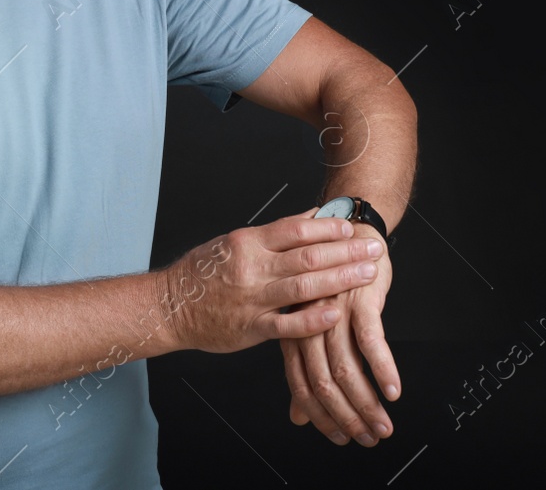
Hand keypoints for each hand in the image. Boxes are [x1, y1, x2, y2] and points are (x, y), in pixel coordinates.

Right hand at [163, 208, 381, 354]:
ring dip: (340, 280)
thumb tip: (312, 216)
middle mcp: (252, 267)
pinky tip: (336, 313)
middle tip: (374, 247)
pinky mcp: (251, 328)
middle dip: (346, 251)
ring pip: (303, 287)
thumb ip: (274, 234)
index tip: (353, 225)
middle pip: (307, 256)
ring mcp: (253, 299)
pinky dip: (312, 319)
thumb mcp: (234, 242)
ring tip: (367, 274)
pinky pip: (287, 324)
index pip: (296, 229)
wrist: (170, 306)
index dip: (328, 227)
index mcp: (248, 242)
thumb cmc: (204, 272)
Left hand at [280, 224, 397, 445]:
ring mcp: (332, 310)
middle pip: (321, 382)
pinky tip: (393, 389)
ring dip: (367, 402)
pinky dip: (383, 369)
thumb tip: (297, 417)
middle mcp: (307, 323)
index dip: (321, 418)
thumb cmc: (331, 281)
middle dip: (346, 418)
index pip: (300, 385)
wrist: (348, 227)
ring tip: (384, 425)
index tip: (341, 439)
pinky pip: (370, 340)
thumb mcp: (311, 322)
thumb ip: (303, 370)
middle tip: (369, 439)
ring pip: (345, 367)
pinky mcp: (358, 298)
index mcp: (292, 330)